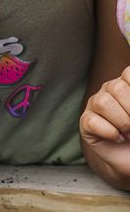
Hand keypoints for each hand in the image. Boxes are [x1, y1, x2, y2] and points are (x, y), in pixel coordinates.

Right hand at [79, 69, 129, 188]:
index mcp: (126, 83)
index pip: (129, 73)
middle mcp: (109, 90)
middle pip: (117, 88)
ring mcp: (95, 105)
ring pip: (102, 102)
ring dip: (122, 122)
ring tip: (129, 133)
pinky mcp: (86, 122)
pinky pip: (93, 122)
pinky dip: (110, 133)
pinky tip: (118, 138)